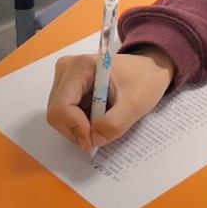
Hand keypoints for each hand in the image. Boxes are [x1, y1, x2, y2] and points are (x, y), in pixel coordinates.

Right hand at [47, 46, 173, 152]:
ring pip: (60, 117)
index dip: (77, 128)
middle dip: (79, 129)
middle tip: (103, 132)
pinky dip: (82, 122)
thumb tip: (93, 140)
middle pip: (57, 114)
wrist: (149, 69)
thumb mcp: (136, 103)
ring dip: (81, 127)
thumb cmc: (145, 80)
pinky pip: (67, 114)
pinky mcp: (69, 87)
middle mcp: (66, 70)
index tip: (96, 139)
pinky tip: (100, 115)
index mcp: (80, 67)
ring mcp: (65, 78)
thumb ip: (115, 123)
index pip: (62, 107)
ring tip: (105, 119)